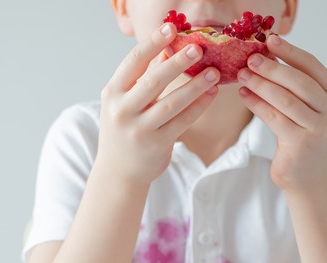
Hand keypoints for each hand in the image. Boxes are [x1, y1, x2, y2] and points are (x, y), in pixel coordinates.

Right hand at [98, 23, 220, 185]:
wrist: (118, 171)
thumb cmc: (123, 130)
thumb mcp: (124, 102)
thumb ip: (142, 78)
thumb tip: (166, 49)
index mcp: (113, 93)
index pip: (133, 62)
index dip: (152, 43)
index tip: (170, 28)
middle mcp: (123, 110)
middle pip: (154, 81)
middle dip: (178, 63)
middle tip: (198, 48)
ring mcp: (140, 129)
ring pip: (172, 103)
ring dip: (195, 86)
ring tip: (214, 72)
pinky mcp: (157, 144)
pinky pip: (183, 121)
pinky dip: (199, 106)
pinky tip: (211, 93)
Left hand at [237, 35, 326, 191]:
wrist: (307, 176)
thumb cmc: (302, 136)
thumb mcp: (305, 108)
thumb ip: (293, 85)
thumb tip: (266, 55)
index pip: (313, 66)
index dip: (290, 52)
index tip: (270, 40)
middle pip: (299, 82)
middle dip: (273, 68)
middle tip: (250, 58)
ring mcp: (319, 128)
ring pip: (286, 99)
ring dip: (261, 84)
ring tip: (242, 75)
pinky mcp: (302, 143)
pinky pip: (274, 117)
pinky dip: (257, 104)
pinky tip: (244, 95)